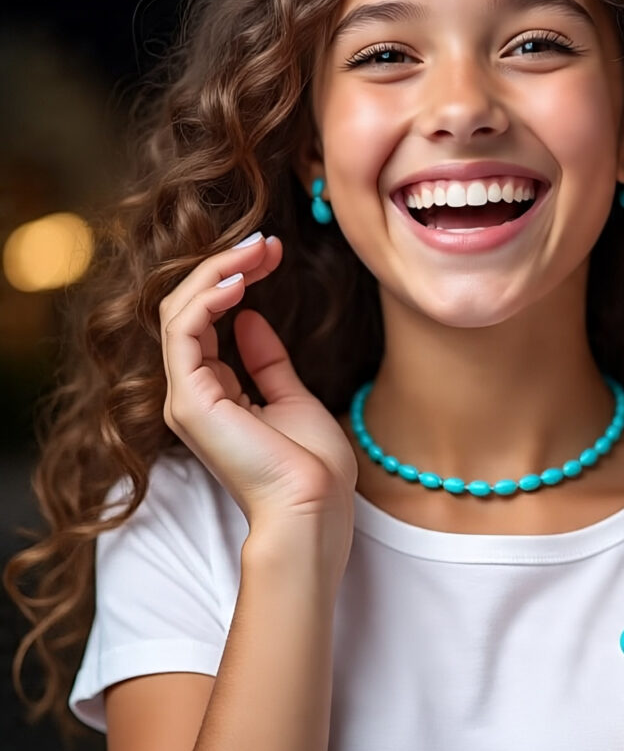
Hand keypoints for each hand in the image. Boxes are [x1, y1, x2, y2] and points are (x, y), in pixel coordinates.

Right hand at [159, 233, 357, 569]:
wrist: (315, 507)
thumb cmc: (311, 466)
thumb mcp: (293, 397)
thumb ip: (268, 361)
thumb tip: (252, 320)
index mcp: (215, 394)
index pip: (206, 321)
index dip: (234, 280)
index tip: (271, 254)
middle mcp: (191, 393)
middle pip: (189, 309)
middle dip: (226, 267)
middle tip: (265, 242)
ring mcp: (186, 397)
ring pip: (181, 312)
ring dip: (219, 272)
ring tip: (258, 250)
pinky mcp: (190, 400)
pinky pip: (184, 330)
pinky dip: (208, 298)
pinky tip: (241, 280)